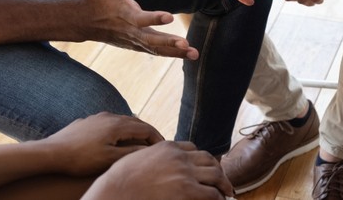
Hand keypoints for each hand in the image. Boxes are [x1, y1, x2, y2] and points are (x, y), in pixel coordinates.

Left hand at [40, 112, 163, 176]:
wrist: (52, 152)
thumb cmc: (80, 158)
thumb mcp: (109, 159)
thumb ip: (131, 153)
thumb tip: (148, 150)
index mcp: (117, 125)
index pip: (146, 128)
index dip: (157, 138)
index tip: (165, 146)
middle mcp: (109, 116)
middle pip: (136, 122)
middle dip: (148, 133)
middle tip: (157, 144)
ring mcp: (97, 117)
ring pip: (122, 121)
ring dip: (134, 130)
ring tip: (140, 142)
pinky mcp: (87, 122)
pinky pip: (110, 123)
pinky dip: (120, 130)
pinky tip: (116, 139)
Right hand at [82, 0, 199, 59]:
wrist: (85, 22)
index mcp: (125, 14)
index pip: (141, 18)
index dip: (154, 18)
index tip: (169, 17)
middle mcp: (131, 31)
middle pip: (152, 40)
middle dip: (169, 43)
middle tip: (185, 44)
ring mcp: (134, 41)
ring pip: (156, 49)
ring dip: (175, 52)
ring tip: (194, 54)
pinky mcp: (136, 45)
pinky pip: (155, 51)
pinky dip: (170, 54)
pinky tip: (186, 54)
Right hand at [82, 141, 232, 199]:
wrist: (116, 191)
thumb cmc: (120, 180)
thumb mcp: (136, 158)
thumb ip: (151, 157)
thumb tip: (154, 164)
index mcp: (167, 147)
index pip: (192, 148)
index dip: (201, 159)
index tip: (206, 166)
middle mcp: (179, 157)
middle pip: (208, 160)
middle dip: (218, 170)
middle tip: (223, 180)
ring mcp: (184, 173)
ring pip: (215, 175)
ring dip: (223, 184)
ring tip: (227, 192)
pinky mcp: (187, 190)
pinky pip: (211, 194)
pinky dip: (219, 198)